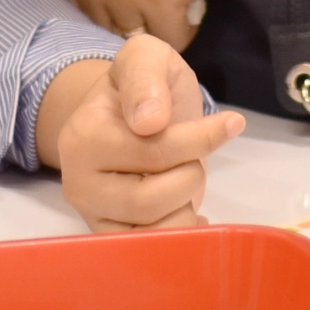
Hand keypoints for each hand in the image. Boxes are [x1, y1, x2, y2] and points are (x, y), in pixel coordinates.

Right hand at [42, 34, 245, 231]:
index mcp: (84, 135)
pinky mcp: (110, 240)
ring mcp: (93, 215)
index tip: (231, 123)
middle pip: (154, 197)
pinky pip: (155, 252)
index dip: (200, 139)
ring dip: (185, 202)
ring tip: (180, 177)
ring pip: (157, 230)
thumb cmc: (144, 86)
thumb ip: (146, 77)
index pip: (155, 150)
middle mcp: (78, 181)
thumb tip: (149, 121)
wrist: (127, 114)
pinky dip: (181, 230)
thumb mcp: (146, 57)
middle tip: (189, 153)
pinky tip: (184, 207)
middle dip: (189, 172)